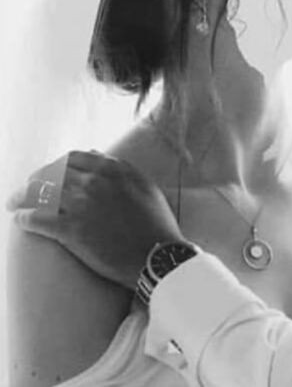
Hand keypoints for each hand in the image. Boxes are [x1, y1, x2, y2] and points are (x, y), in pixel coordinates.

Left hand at [7, 150, 185, 288]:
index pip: (73, 158)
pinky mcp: (70, 230)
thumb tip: (95, 155)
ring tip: (13, 203)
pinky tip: (19, 220)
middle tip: (27, 189)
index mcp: (113, 169)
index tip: (50, 174)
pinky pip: (36, 219)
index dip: (57, 165)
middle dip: (35, 180)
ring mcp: (81, 204)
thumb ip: (120, 168)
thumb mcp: (145, 186)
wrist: (157, 255)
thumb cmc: (155, 223)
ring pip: (39, 192)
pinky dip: (24, 218)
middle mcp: (94, 181)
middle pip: (51, 173)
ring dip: (21, 196)